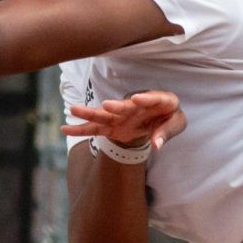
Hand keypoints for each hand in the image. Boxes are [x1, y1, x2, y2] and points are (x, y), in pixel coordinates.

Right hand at [61, 91, 186, 149]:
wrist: (157, 117)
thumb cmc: (169, 117)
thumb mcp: (176, 123)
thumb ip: (166, 132)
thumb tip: (156, 144)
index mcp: (157, 100)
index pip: (153, 98)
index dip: (145, 98)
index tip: (136, 99)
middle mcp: (135, 105)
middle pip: (124, 106)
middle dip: (115, 107)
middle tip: (106, 105)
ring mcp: (122, 115)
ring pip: (105, 114)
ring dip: (90, 114)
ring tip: (73, 110)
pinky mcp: (112, 125)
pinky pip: (96, 128)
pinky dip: (81, 129)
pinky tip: (66, 129)